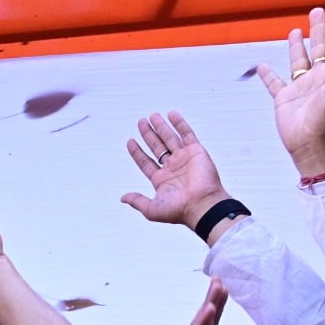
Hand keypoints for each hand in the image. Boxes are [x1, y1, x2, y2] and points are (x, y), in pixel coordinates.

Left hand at [120, 112, 232, 232]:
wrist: (201, 205)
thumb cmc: (179, 210)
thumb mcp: (151, 209)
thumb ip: (137, 201)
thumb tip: (123, 198)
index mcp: (161, 180)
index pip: (146, 162)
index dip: (137, 152)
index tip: (130, 141)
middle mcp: (172, 167)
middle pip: (157, 146)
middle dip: (148, 135)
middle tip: (141, 122)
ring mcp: (184, 158)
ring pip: (170, 138)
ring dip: (161, 127)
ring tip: (152, 116)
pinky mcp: (196, 151)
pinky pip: (186, 134)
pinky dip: (180, 124)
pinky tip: (172, 115)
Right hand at [257, 6, 324, 178]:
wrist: (312, 144)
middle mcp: (319, 77)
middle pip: (319, 47)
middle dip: (319, 29)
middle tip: (317, 11)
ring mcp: (301, 87)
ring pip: (298, 61)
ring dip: (296, 46)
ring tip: (295, 31)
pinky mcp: (284, 98)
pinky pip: (275, 83)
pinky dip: (268, 75)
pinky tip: (263, 66)